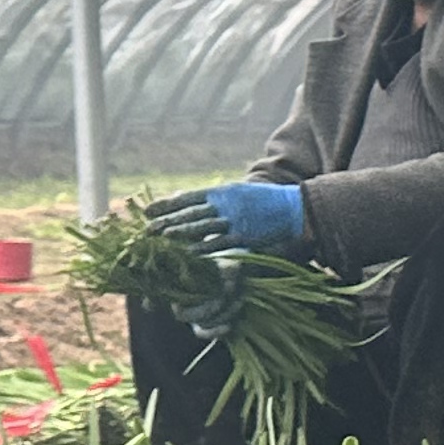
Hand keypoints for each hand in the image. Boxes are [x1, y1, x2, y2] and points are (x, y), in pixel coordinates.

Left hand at [148, 181, 307, 256]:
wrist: (296, 209)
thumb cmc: (267, 202)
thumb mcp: (241, 192)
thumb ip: (217, 199)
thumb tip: (192, 203)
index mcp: (223, 192)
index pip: (188, 198)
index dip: (167, 204)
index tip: (148, 211)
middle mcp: (226, 204)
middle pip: (190, 213)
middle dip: (167, 220)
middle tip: (147, 229)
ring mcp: (234, 220)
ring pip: (200, 227)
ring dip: (179, 233)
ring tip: (161, 238)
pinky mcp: (244, 236)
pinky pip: (218, 243)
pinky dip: (201, 248)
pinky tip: (186, 252)